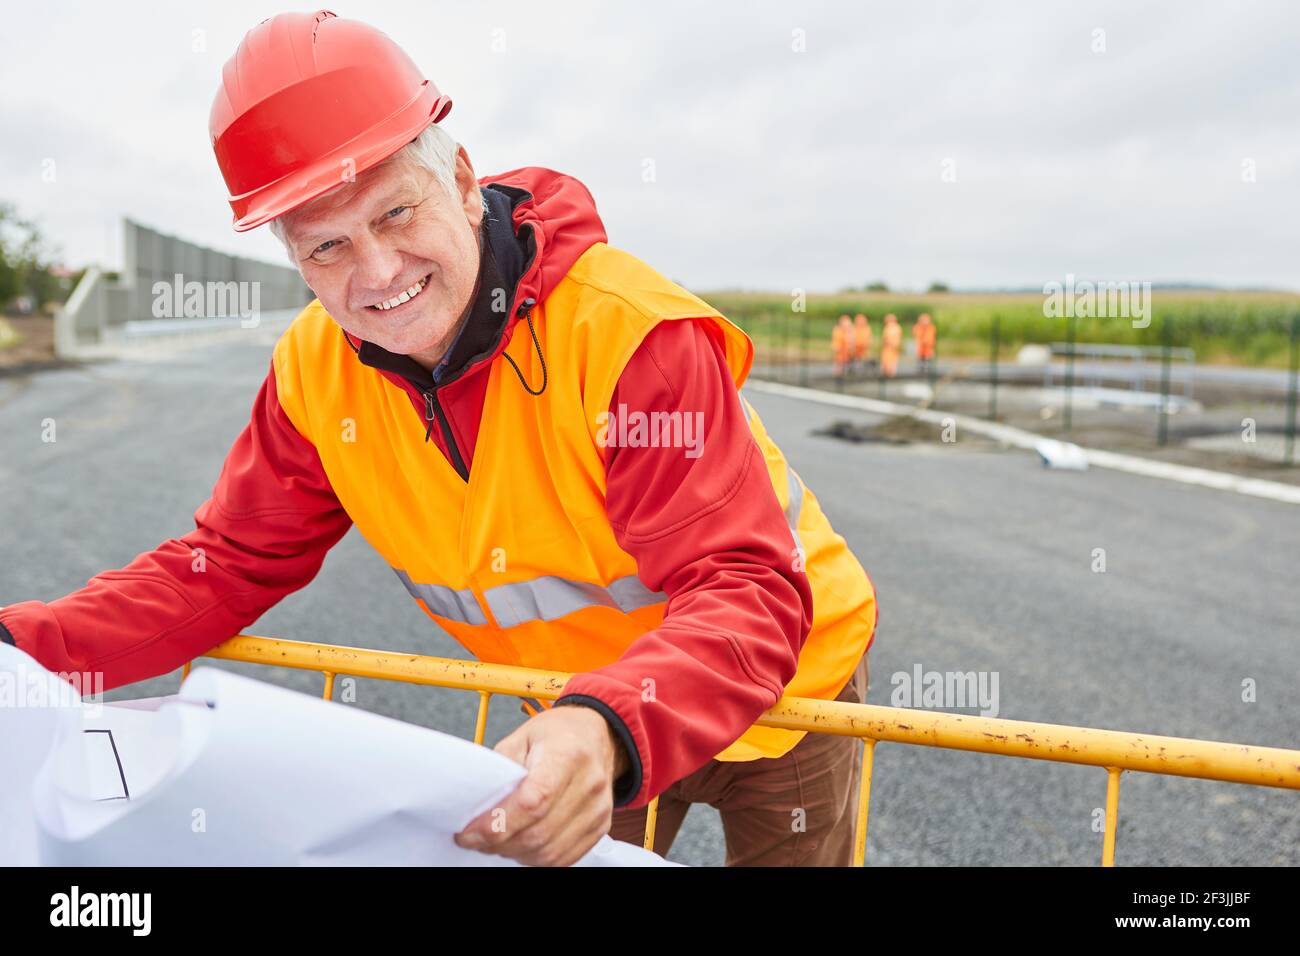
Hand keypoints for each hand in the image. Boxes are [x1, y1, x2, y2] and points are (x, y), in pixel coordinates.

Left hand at [454, 704, 628, 866]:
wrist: (595, 735)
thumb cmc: (557, 734)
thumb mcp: (521, 737)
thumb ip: (500, 770)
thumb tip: (478, 808)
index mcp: (567, 754)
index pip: (533, 801)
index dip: (498, 823)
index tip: (470, 832)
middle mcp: (589, 783)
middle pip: (538, 832)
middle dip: (498, 843)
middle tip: (475, 838)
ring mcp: (598, 808)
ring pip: (549, 852)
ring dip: (515, 853)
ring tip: (497, 840)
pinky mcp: (600, 825)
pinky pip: (564, 858)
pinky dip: (536, 858)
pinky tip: (521, 845)